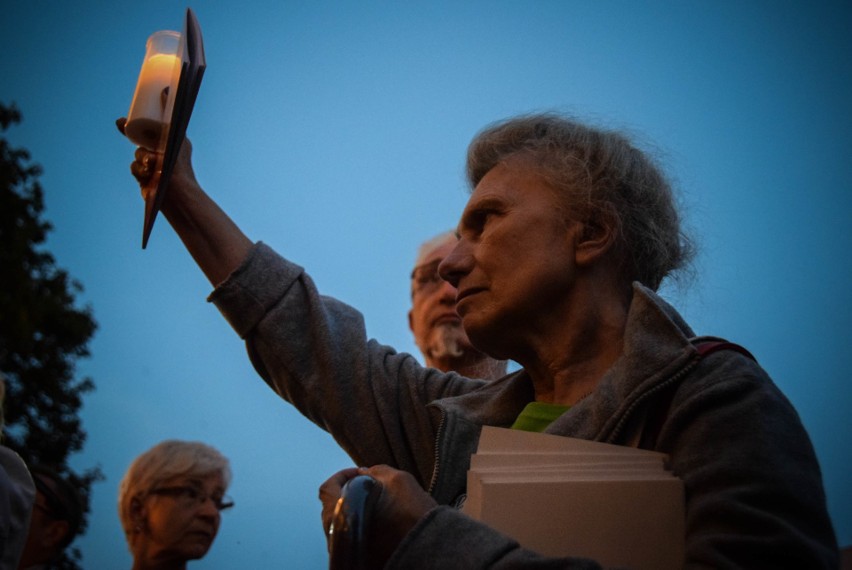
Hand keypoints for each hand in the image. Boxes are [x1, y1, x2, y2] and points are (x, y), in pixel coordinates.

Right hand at [115, 117, 198, 199]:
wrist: (177, 192)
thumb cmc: (179, 163)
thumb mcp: (175, 136)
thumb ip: (169, 116)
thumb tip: (166, 90)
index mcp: (170, 143)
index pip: (151, 130)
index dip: (137, 123)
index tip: (124, 118)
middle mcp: (161, 153)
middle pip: (140, 140)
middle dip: (130, 133)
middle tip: (121, 124)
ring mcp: (152, 166)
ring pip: (137, 154)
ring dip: (142, 156)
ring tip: (153, 162)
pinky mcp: (146, 178)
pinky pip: (135, 168)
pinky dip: (140, 169)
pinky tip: (148, 173)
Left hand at [319, 465, 437, 566]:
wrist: (429, 550)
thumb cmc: (413, 515)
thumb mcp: (399, 480)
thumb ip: (378, 472)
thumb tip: (365, 472)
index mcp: (341, 514)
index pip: (327, 488)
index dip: (342, 475)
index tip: (360, 472)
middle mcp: (337, 537)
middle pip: (332, 507)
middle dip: (348, 492)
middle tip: (369, 486)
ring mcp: (346, 552)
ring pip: (343, 524)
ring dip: (355, 509)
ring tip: (378, 503)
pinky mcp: (358, 561)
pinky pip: (353, 539)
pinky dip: (362, 526)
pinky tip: (382, 521)